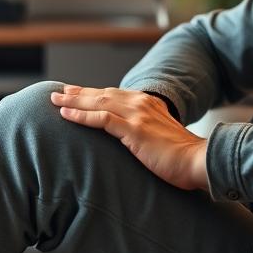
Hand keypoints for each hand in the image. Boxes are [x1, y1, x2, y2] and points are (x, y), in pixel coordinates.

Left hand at [50, 85, 208, 190]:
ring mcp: (137, 114)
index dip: (92, 93)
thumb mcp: (159, 135)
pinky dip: (81, 116)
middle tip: (57, 92)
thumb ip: (144, 130)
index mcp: (148, 103)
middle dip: (78, 93)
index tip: (75, 93)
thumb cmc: (180, 155)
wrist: (197, 161)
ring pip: (98, 102)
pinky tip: (66, 115)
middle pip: (102, 94)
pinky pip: (101, 119)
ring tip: (55, 100)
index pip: (113, 94)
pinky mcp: (134, 129)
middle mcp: (141, 102)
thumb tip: (128, 137)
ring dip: (74, 101)